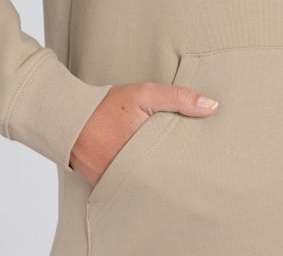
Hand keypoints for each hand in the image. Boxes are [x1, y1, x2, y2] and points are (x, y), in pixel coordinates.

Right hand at [69, 82, 218, 185]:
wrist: (70, 117)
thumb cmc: (108, 106)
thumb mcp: (145, 95)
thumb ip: (179, 98)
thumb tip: (212, 106)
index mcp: (147, 155)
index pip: (179, 169)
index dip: (193, 168)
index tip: (206, 166)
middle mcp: (132, 174)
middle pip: (165, 182)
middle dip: (177, 178)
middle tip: (196, 179)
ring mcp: (117, 183)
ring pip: (146, 186)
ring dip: (156, 180)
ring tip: (173, 178)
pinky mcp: (106, 184)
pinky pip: (128, 186)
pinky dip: (137, 180)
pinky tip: (145, 173)